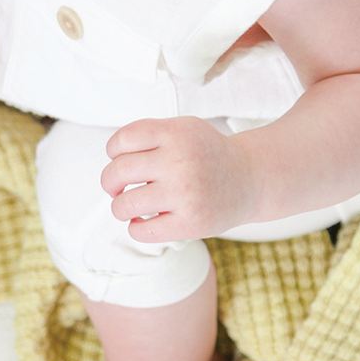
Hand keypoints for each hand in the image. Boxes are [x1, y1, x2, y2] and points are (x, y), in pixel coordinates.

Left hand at [102, 116, 258, 242]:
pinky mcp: (190, 223)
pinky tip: (145, 221)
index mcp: (176, 133)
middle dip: (110, 182)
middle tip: (116, 187)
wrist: (250, 179)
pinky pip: (142, 231)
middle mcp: (180, 161)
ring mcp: (185, 194)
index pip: (121, 141)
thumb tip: (111, 163)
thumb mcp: (183, 129)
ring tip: (130, 207)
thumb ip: (148, 135)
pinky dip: (136, 228)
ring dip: (120, 207)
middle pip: (117, 172)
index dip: (112, 152)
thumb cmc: (208, 155)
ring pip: (124, 205)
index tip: (119, 159)